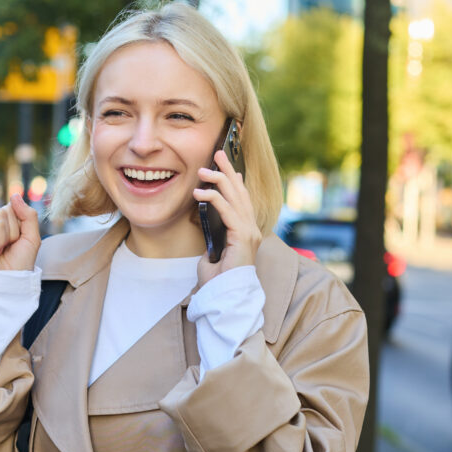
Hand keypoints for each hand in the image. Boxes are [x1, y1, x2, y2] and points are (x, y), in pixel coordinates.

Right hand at [0, 194, 41, 270]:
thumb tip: (14, 194)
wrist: (9, 282)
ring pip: (2, 215)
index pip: (15, 206)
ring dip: (9, 236)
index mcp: (5, 223)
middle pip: (9, 209)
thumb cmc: (20, 263)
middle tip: (10, 247)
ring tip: (2, 250)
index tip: (19, 240)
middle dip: (16, 229)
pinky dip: (0, 240)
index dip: (22, 222)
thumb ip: (27, 214)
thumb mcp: (32, 237)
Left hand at [193, 149, 260, 285]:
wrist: (226, 297)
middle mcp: (251, 229)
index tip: (227, 168)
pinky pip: (227, 211)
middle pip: (241, 193)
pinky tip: (200, 192)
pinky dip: (214, 198)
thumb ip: (212, 244)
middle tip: (217, 153)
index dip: (235, 182)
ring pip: (235, 197)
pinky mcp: (242, 236)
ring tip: (204, 169)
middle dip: (228, 171)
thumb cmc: (219, 282)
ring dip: (219, 179)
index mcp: (246, 232)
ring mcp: (249, 232)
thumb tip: (206, 235)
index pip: (242, 201)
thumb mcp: (212, 256)